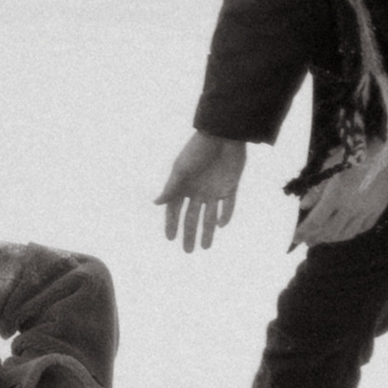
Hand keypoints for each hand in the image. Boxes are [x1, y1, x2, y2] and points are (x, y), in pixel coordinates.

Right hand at [158, 131, 245, 251]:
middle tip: (188, 251)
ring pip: (210, 216)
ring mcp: (214, 189)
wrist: (223, 135)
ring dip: (208, 231)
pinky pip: (228, 206)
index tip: (170, 238)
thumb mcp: (182, 169)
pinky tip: (221, 225)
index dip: (172, 223)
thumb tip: (156, 203)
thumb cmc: (198, 149)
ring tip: (205, 247)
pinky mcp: (230, 187)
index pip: (175, 209)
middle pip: (192, 217)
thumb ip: (171, 188)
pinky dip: (225, 216)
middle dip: (189, 234)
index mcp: (183, 185)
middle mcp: (198, 190)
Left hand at [293, 145, 387, 246]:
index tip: (295, 238)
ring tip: (324, 239)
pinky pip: (363, 227)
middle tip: (308, 242)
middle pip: (330, 231)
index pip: (316, 221)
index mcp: (336, 196)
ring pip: (347, 232)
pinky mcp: (378, 209)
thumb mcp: (332, 167)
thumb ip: (317, 188)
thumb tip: (303, 205)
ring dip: (333, 238)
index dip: (304, 231)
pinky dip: (352, 232)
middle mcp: (350, 208)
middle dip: (317, 238)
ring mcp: (366, 211)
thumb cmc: (356, 155)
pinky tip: (347, 232)